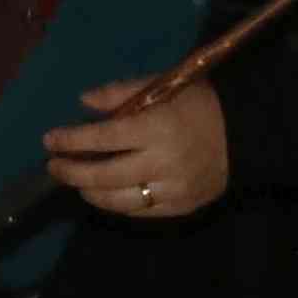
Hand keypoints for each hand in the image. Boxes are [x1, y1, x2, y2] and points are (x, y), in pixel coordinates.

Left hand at [40, 76, 228, 223]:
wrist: (248, 133)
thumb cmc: (200, 103)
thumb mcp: (163, 85)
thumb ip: (121, 93)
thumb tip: (83, 102)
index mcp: (156, 127)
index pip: (102, 138)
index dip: (71, 140)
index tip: (49, 140)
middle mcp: (162, 162)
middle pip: (104, 175)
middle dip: (71, 173)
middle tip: (54, 168)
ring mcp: (173, 188)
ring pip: (119, 200)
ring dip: (90, 192)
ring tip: (76, 183)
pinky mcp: (182, 206)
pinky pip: (141, 211)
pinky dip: (117, 205)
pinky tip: (104, 195)